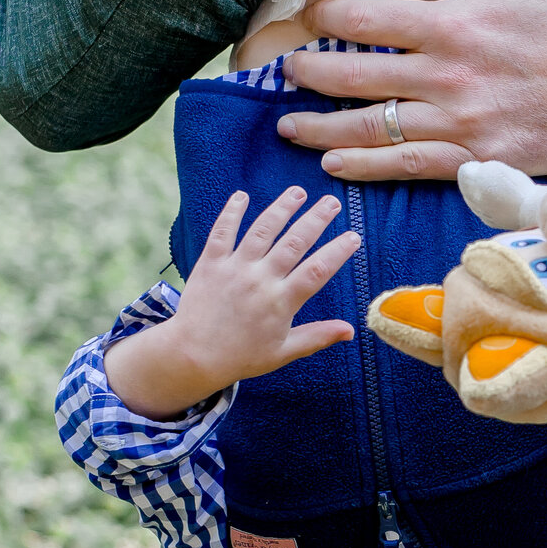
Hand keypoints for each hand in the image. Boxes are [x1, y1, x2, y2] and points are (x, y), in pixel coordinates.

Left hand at [103, 188, 359, 419]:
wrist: (193, 356)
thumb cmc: (241, 356)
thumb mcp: (283, 352)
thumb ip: (317, 337)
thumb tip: (350, 331)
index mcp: (281, 302)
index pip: (317, 270)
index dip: (337, 252)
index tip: (354, 236)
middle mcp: (260, 280)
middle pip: (294, 242)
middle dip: (316, 219)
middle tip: (332, 202)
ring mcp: (234, 268)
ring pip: (262, 230)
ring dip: (281, 208)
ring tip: (298, 191)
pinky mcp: (211, 263)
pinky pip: (223, 231)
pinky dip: (232, 212)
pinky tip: (243, 195)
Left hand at [276, 0, 546, 180]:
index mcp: (455, 23)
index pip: (369, 19)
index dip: (329, 19)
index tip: (310, 19)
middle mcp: (449, 76)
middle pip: (357, 77)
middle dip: (312, 75)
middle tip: (285, 73)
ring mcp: (460, 123)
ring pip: (373, 128)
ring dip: (322, 129)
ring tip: (289, 126)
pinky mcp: (476, 159)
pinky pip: (407, 165)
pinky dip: (365, 168)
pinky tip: (334, 166)